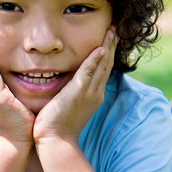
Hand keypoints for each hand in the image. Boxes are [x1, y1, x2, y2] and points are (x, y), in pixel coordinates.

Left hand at [33, 27, 116, 144]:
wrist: (56, 141)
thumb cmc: (57, 126)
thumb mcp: (67, 104)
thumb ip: (70, 92)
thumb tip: (66, 83)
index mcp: (93, 95)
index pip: (102, 70)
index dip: (107, 54)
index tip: (109, 40)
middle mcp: (95, 93)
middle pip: (106, 64)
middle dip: (110, 46)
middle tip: (114, 29)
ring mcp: (89, 93)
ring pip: (101, 65)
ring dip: (106, 47)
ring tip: (111, 32)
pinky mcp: (78, 93)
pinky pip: (88, 73)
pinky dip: (95, 60)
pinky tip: (100, 49)